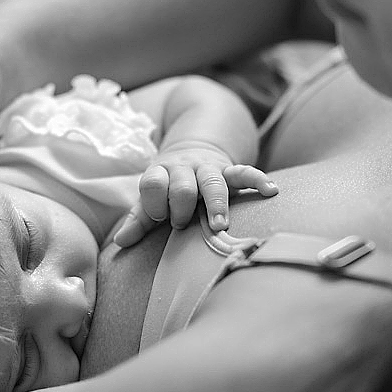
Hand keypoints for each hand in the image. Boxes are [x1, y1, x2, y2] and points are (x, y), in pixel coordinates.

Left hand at [112, 143, 276, 247]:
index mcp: (160, 173)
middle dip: (181, 207)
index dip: (154, 203)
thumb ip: (138, 219)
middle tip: (181, 224)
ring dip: (215, 205)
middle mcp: (184, 168)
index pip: (152, 184)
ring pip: (213, 183)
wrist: (192, 149)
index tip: (160, 217)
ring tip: (219, 226)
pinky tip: (271, 190)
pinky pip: (246, 172)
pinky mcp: (229, 170)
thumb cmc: (169, 184)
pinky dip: (258, 180)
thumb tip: (120, 242)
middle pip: (182, 187)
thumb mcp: (151, 197)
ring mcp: (208, 168)